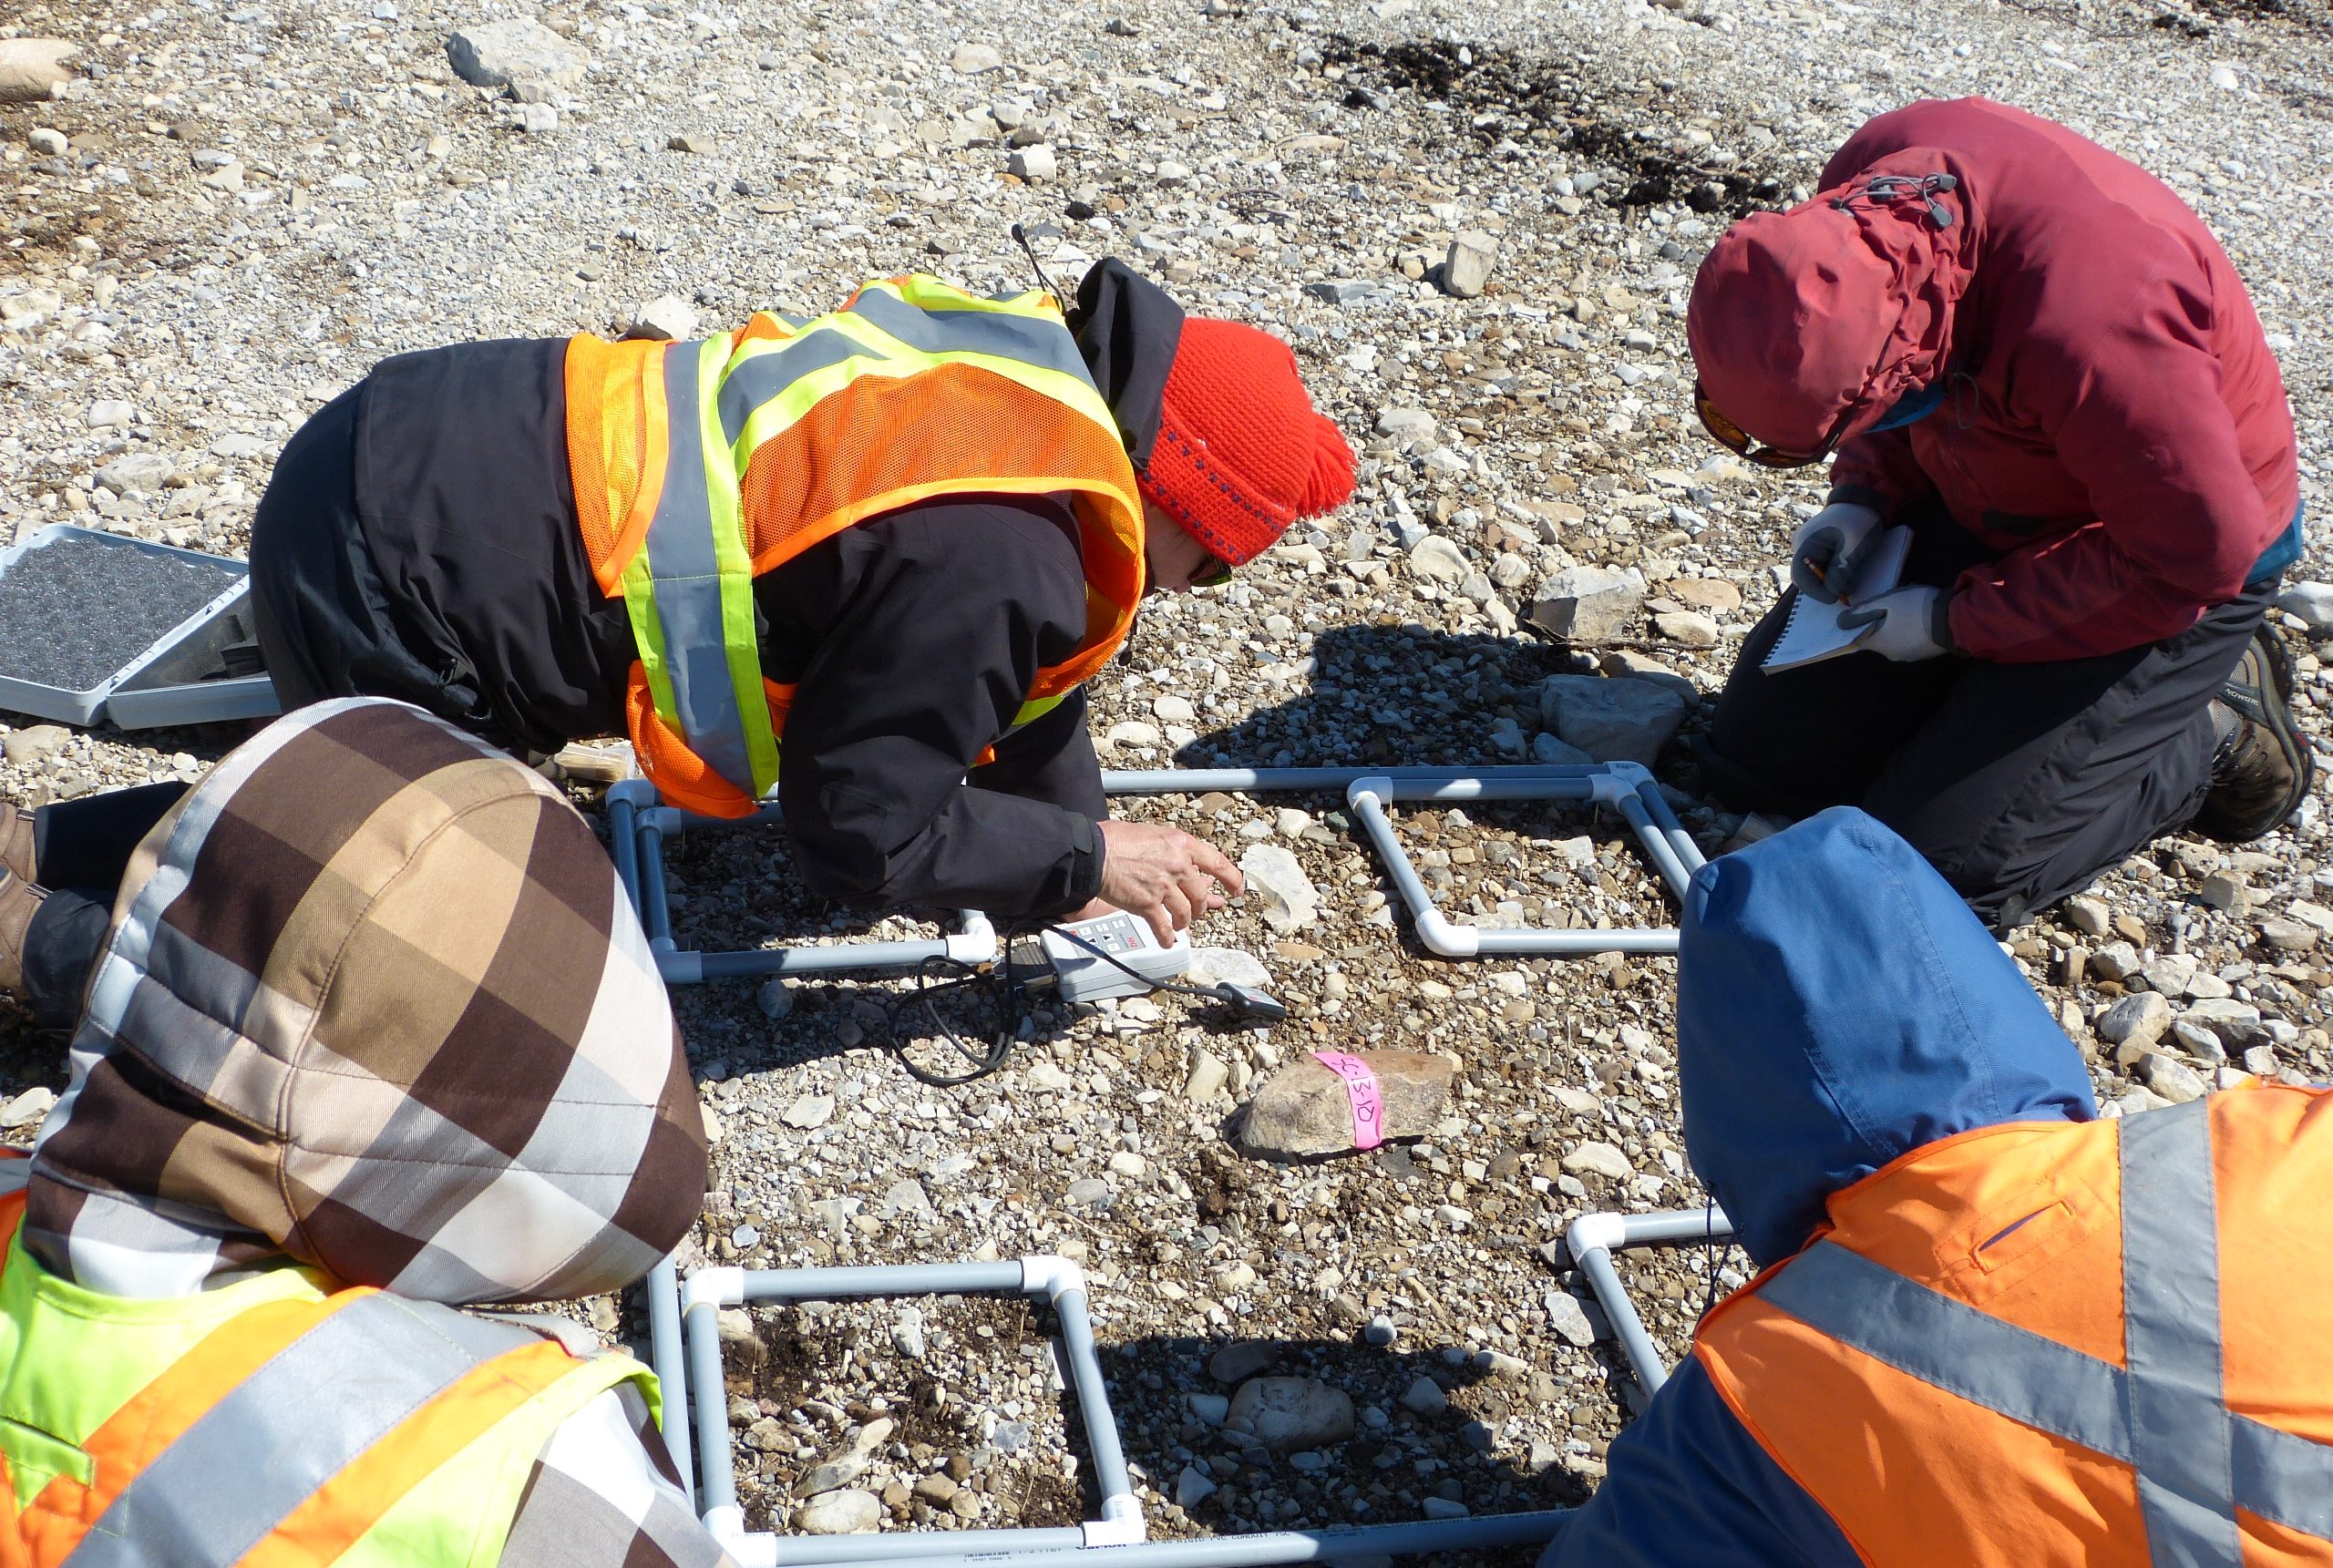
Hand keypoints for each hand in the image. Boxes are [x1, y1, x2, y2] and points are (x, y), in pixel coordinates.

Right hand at [1096, 821, 1243, 945]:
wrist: (1094, 852)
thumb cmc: (1118, 840)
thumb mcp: (1155, 837)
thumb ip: (1177, 856)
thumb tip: (1192, 874)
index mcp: (1182, 844)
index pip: (1218, 863)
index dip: (1232, 879)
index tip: (1236, 889)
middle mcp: (1177, 865)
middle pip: (1201, 894)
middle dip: (1200, 907)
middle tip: (1195, 911)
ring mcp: (1163, 886)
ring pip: (1186, 912)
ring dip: (1184, 921)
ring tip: (1178, 924)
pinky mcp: (1148, 904)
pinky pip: (1164, 927)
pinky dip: (1167, 937)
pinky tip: (1167, 940)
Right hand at [1789, 502, 1882, 602]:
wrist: (1865, 499)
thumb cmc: (1859, 518)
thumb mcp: (1854, 545)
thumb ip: (1841, 569)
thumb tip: (1832, 592)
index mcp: (1806, 542)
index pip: (1801, 576)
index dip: (1816, 591)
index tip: (1835, 599)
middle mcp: (1802, 546)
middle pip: (1805, 577)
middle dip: (1822, 588)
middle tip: (1843, 595)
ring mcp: (1809, 547)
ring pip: (1813, 574)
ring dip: (1828, 582)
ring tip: (1846, 586)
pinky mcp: (1819, 548)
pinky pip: (1820, 567)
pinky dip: (1832, 575)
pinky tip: (1845, 575)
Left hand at [1838, 585, 1952, 661]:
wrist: (1954, 620)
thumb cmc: (1916, 608)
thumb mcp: (1888, 601)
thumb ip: (1864, 609)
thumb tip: (1843, 619)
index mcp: (1879, 644)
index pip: (1858, 639)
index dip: (1858, 626)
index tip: (1865, 613)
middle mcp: (1891, 655)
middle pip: (1878, 638)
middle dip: (1881, 623)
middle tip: (1892, 605)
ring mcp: (1909, 657)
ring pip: (1895, 640)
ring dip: (1897, 627)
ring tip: (1908, 610)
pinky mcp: (1924, 655)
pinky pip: (1910, 642)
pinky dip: (1910, 632)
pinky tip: (1919, 619)